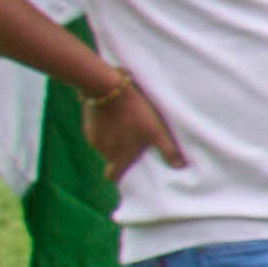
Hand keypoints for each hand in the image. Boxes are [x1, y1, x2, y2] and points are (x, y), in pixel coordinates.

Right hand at [71, 62, 185, 176]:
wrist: (108, 90)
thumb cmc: (136, 113)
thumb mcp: (156, 131)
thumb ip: (168, 150)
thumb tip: (180, 167)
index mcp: (119, 158)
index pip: (113, 177)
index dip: (119, 176)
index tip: (127, 172)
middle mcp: (103, 153)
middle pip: (111, 161)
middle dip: (120, 156)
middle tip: (133, 145)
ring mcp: (93, 140)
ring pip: (104, 147)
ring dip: (113, 142)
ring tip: (125, 129)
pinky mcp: (87, 127)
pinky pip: (97, 134)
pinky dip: (105, 131)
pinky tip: (115, 120)